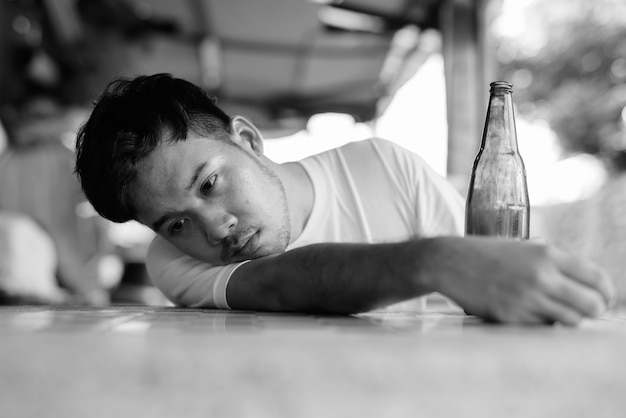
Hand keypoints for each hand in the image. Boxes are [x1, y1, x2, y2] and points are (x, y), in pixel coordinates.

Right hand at [430, 236, 615, 325]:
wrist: (450, 261)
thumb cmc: (486, 254)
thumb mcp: (524, 249)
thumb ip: (553, 265)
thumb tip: (583, 286)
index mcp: (547, 255)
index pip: (597, 278)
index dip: (607, 292)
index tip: (605, 298)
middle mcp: (541, 277)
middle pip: (591, 305)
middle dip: (593, 310)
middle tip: (586, 310)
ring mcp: (526, 298)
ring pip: (570, 320)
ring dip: (567, 318)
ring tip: (553, 309)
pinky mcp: (511, 316)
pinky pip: (542, 327)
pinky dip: (542, 323)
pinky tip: (528, 311)